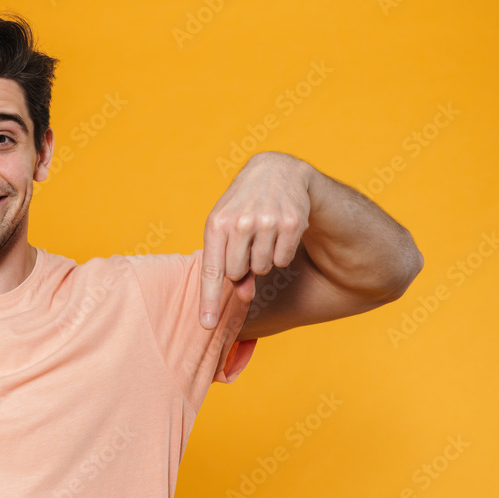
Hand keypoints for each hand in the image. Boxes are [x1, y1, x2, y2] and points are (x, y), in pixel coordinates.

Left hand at [200, 152, 310, 328]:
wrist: (275, 172)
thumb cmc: (241, 206)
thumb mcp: (226, 228)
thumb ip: (227, 262)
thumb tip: (244, 297)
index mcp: (217, 224)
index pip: (212, 271)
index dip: (208, 300)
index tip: (207, 325)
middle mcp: (241, 223)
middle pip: (236, 274)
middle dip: (240, 266)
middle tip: (245, 244)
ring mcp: (267, 222)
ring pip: (262, 269)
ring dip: (262, 258)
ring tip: (261, 234)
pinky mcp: (291, 223)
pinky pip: (282, 260)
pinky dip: (280, 252)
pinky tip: (278, 232)